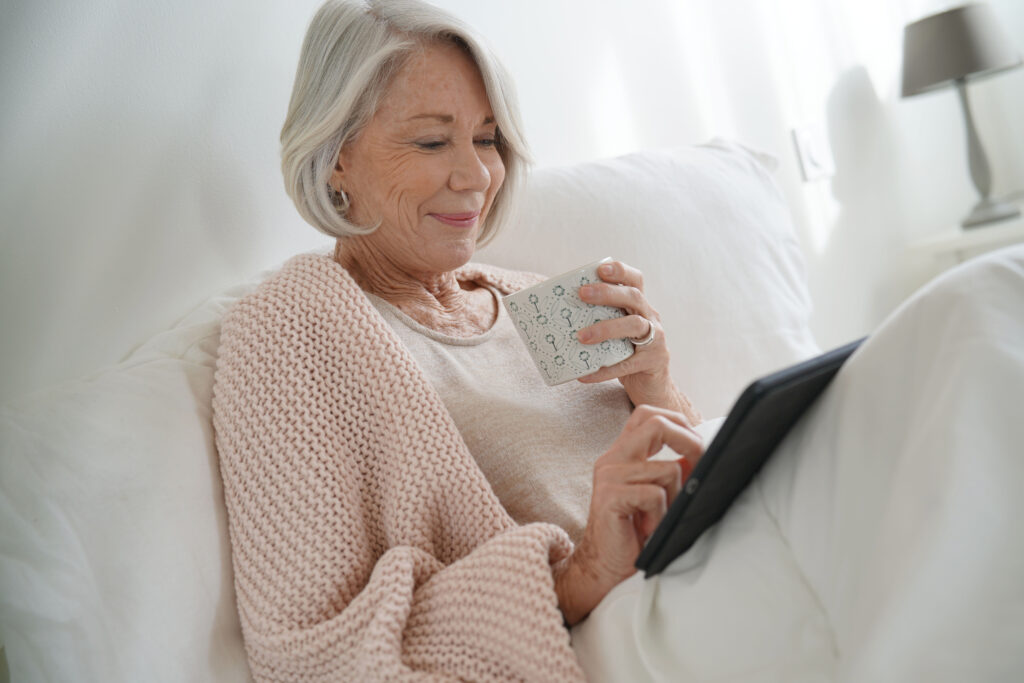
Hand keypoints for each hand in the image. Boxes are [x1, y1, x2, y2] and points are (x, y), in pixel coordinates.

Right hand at [554, 405, 703, 624]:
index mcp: (622, 454)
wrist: (604, 568)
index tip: (697, 445)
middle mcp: (612, 459)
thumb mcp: (660, 495)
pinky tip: (647, 529)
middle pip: (655, 424)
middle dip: (688, 442)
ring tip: (658, 519)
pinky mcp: (610, 495)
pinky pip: (654, 494)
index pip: (648, 415)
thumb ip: (675, 471)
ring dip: (674, 499)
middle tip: (698, 464)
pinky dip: (660, 516)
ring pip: (667, 469)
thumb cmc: (633, 534)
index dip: (678, 422)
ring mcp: (609, 475)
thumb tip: (703, 452)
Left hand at [576, 260, 700, 422]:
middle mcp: (652, 318)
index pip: (635, 281)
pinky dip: (605, 370)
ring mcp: (656, 340)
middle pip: (634, 297)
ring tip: (580, 337)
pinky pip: (627, 364)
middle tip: (582, 294)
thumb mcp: (616, 334)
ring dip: (606, 328)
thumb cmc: (627, 355)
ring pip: (635, 325)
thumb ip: (598, 321)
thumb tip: (555, 314)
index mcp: (640, 307)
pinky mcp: (653, 362)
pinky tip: (585, 375)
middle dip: (607, 293)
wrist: (652, 387)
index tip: (600, 268)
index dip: (620, 271)